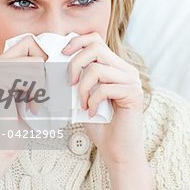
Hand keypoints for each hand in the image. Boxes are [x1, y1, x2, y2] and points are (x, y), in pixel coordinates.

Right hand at [0, 35, 47, 159]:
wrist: (4, 143)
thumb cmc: (21, 120)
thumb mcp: (31, 89)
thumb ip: (38, 70)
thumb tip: (62, 50)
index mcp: (0, 63)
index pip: (30, 42)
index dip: (44, 56)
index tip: (47, 79)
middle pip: (31, 44)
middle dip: (44, 68)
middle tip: (42, 90)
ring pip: (35, 61)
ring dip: (42, 85)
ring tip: (35, 102)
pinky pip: (31, 74)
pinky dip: (38, 92)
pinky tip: (31, 107)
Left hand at [62, 32, 145, 166]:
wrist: (117, 150)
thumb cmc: (99, 124)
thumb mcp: (83, 96)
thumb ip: (77, 79)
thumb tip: (56, 63)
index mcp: (115, 66)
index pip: (96, 39)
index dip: (77, 42)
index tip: (62, 55)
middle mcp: (126, 69)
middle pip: (95, 48)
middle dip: (75, 64)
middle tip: (69, 84)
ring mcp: (132, 81)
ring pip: (98, 69)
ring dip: (83, 88)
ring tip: (82, 104)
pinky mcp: (134, 94)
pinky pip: (104, 88)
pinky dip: (92, 101)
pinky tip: (91, 113)